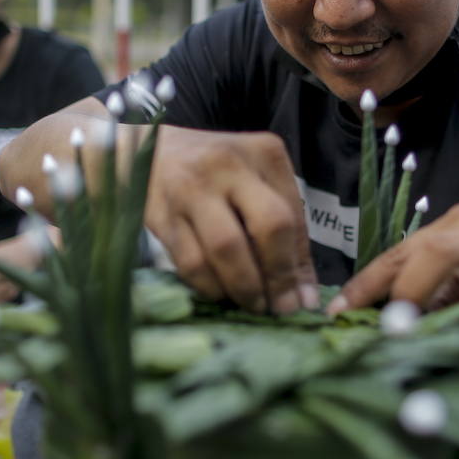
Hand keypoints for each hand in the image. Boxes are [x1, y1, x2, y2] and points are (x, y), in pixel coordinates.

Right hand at [145, 126, 318, 313]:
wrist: (155, 152)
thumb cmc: (219, 171)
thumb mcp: (259, 182)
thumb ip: (286, 229)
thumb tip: (303, 295)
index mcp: (264, 153)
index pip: (292, 216)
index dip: (299, 264)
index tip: (302, 298)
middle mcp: (228, 165)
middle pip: (267, 226)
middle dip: (277, 276)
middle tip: (279, 307)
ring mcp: (191, 188)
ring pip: (225, 249)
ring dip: (243, 288)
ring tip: (252, 303)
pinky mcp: (162, 213)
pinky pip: (190, 262)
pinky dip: (210, 286)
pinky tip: (220, 291)